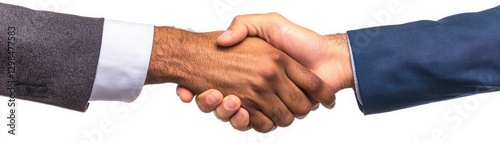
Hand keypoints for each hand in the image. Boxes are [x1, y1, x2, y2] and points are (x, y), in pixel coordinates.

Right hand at [147, 26, 334, 132]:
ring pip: (234, 115)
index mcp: (249, 69)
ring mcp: (264, 102)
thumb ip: (243, 25)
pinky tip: (240, 109)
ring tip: (226, 100)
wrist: (328, 58)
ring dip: (225, 112)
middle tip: (207, 93)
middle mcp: (254, 87)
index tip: (186, 89)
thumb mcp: (268, 24)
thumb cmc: (300, 40)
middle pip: (220, 102)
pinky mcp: (275, 114)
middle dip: (209, 102)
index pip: (216, 81)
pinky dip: (245, 121)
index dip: (200, 88)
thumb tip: (220, 40)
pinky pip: (255, 124)